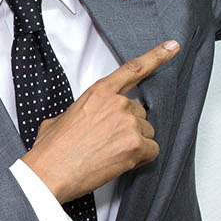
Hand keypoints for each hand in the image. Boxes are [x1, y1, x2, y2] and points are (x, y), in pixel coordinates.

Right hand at [24, 40, 178, 201]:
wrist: (49, 173)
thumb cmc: (52, 150)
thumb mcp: (62, 118)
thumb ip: (83, 111)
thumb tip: (82, 120)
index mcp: (99, 92)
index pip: (133, 69)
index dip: (156, 56)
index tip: (172, 47)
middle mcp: (118, 104)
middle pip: (140, 113)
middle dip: (128, 128)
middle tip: (107, 143)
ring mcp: (129, 124)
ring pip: (146, 133)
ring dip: (134, 144)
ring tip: (108, 154)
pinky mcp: (135, 145)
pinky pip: (152, 150)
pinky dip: (140, 158)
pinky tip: (119, 162)